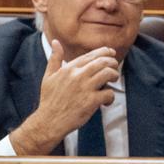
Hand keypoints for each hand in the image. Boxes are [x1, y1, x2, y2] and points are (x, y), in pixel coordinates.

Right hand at [9, 39, 119, 154]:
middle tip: (115, 66)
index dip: (104, 52)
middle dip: (112, 62)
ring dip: (114, 76)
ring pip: (108, 74)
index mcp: (69, 68)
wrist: (49, 121)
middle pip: (102, 62)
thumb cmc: (49, 100)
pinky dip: (111, 97)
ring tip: (114, 80)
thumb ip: (55, 58)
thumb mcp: (48, 76)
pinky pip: (108, 93)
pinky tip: (106, 101)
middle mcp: (78, 75)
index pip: (91, 55)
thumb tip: (56, 42)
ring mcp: (85, 88)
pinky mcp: (91, 101)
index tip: (111, 52)